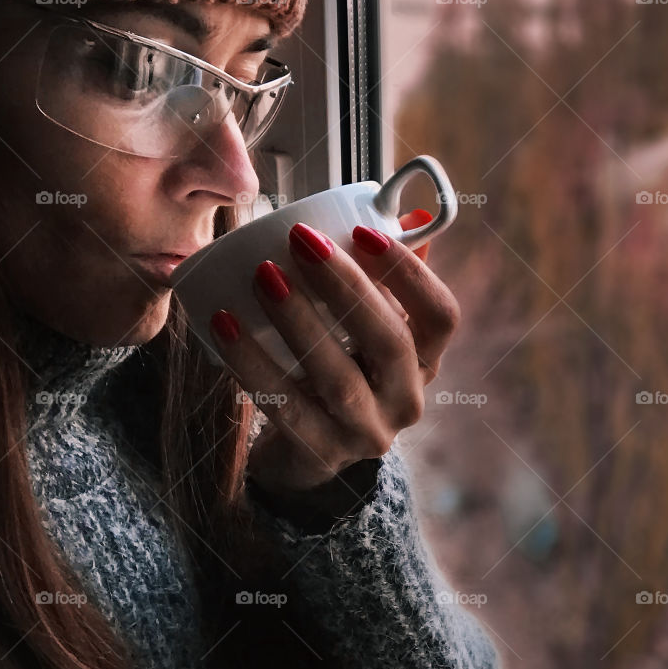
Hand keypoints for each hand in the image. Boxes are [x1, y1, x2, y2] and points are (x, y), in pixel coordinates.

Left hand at [209, 209, 459, 496]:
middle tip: (300, 239)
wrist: (305, 454)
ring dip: (299, 320)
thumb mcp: (367, 328)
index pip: (441, 316)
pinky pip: (285, 407)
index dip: (410, 272)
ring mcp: (366, 433)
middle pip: (390, 341)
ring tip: (262, 274)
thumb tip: (407, 213)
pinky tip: (226, 323)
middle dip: (346, 286)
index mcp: (426, 361)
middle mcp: (407, 400)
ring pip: (338, 378)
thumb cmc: (339, 368)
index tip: (363, 230)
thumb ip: (386, 278)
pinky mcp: (320, 454)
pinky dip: (253, 362)